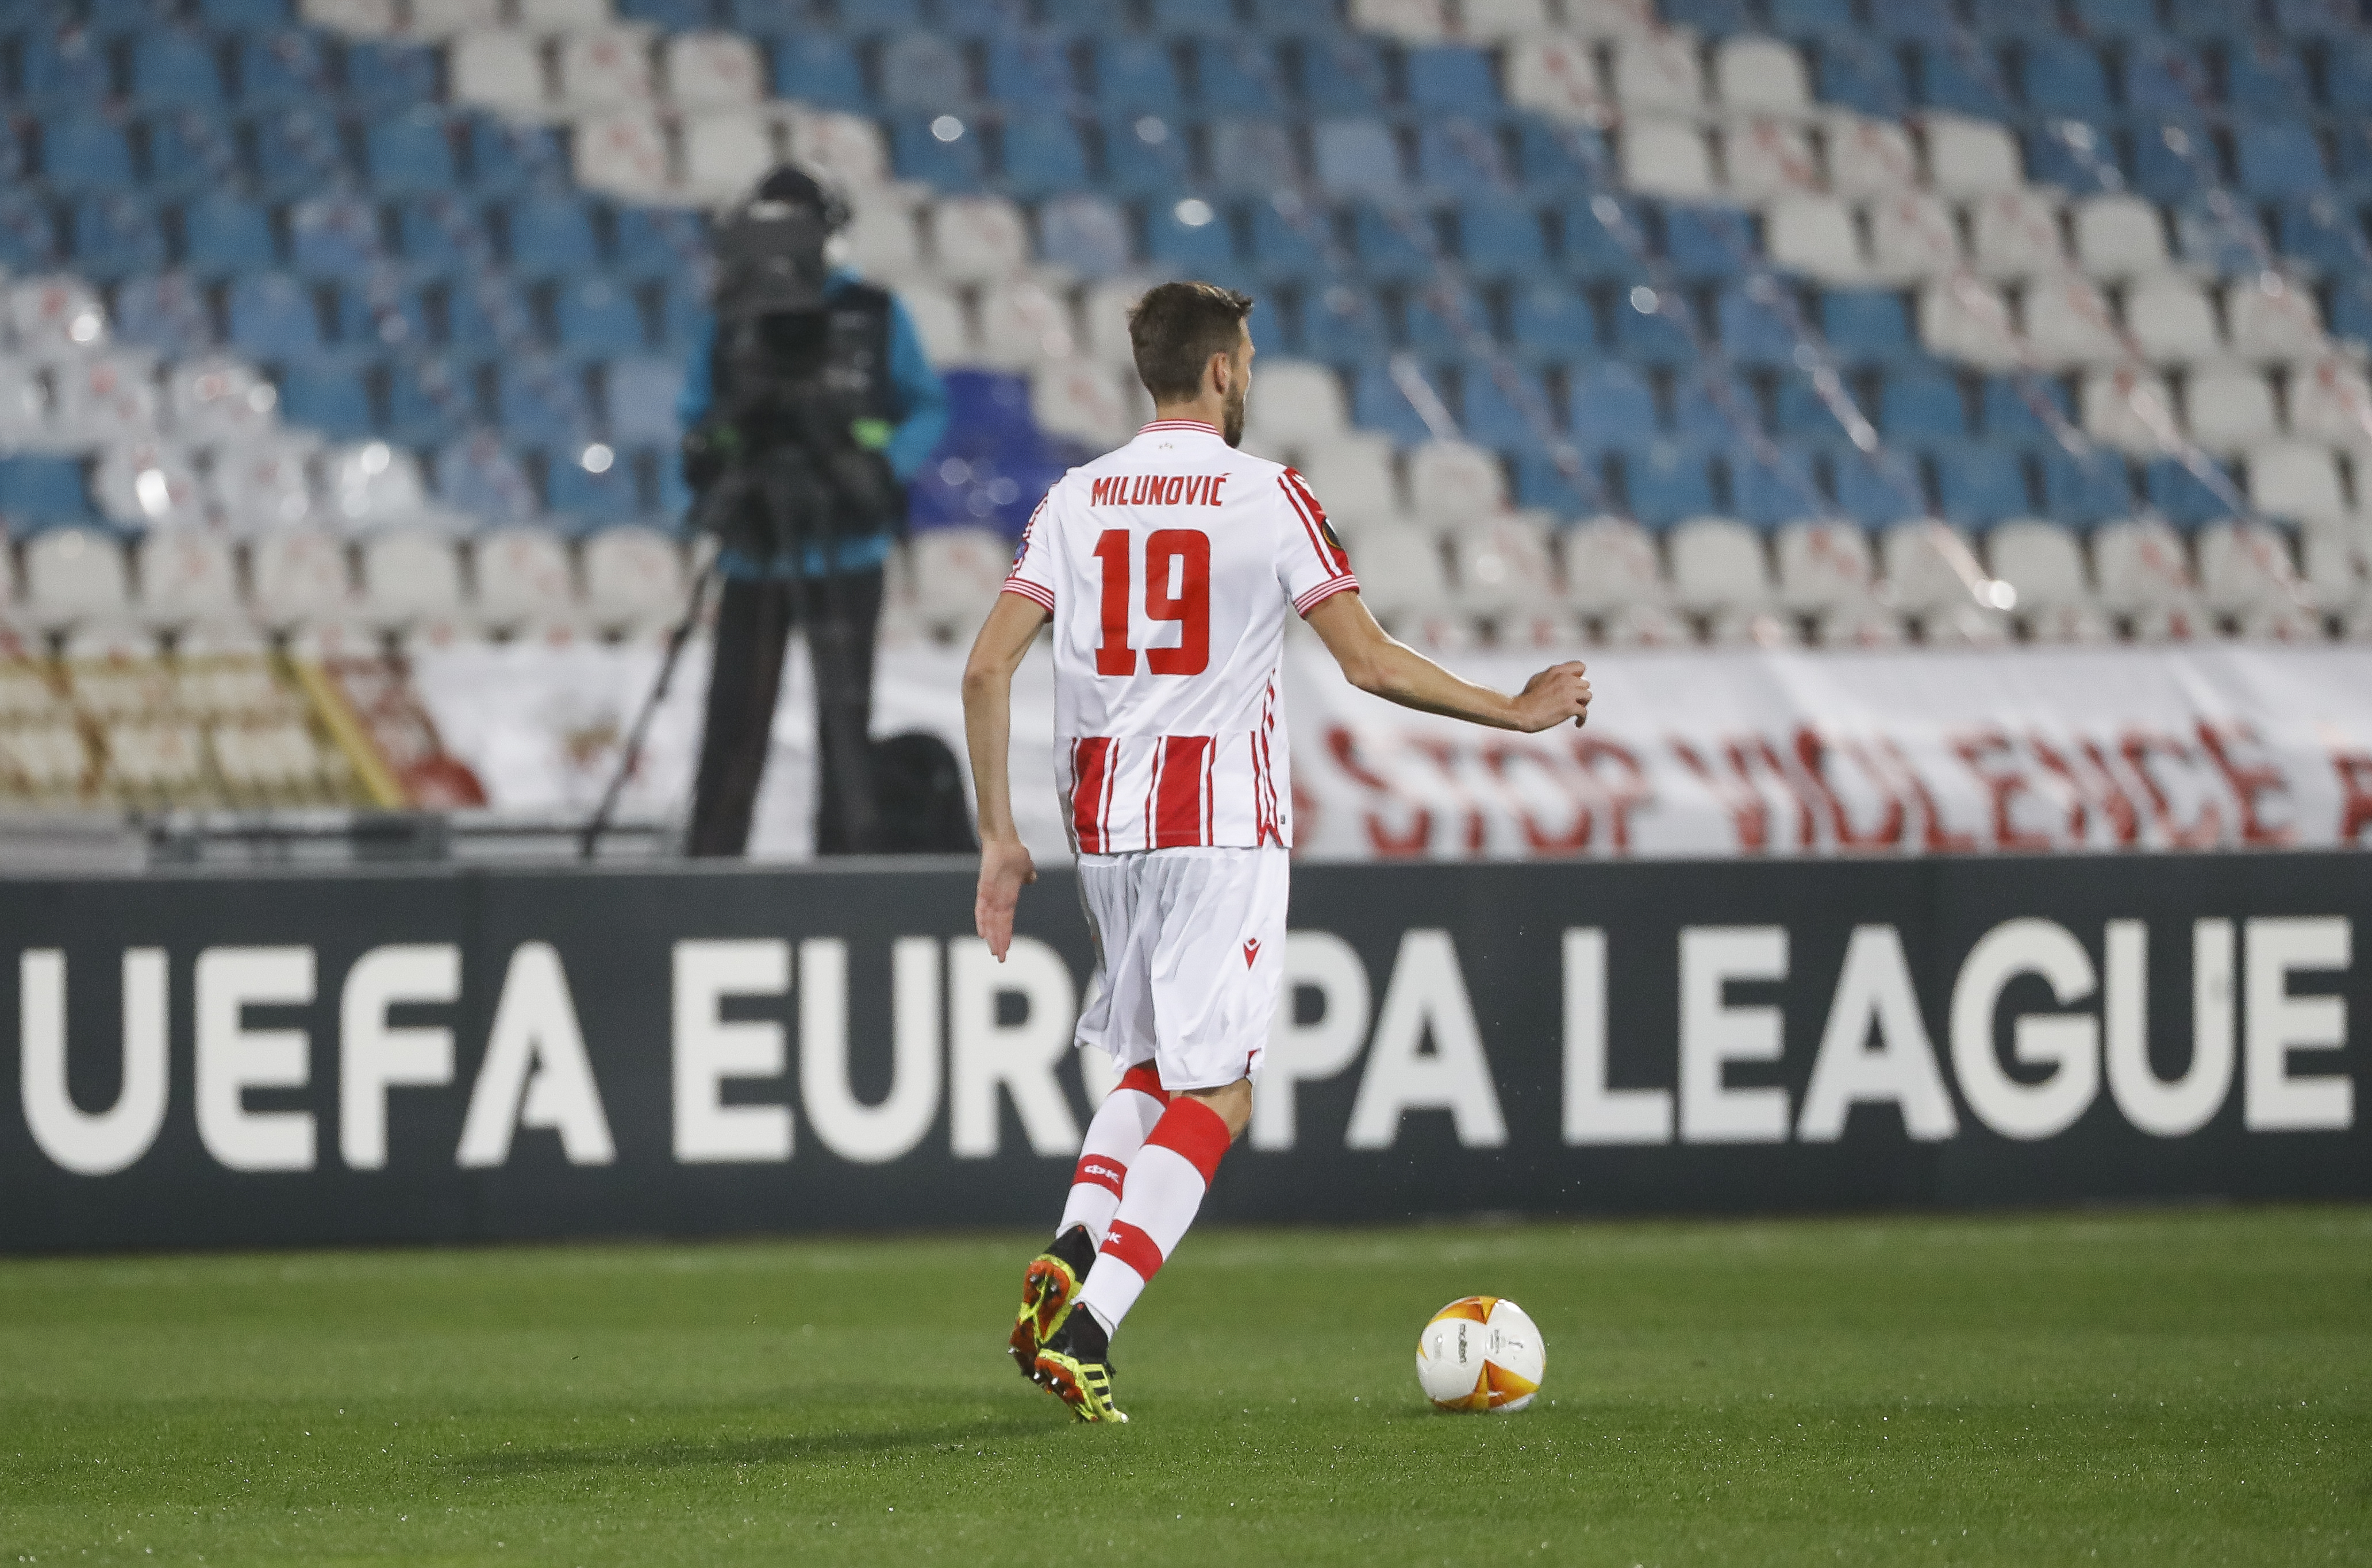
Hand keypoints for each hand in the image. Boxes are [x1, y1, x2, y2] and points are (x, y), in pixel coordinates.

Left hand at [974, 837, 1037, 960]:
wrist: (1004, 839)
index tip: (1006, 949)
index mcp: (1007, 897)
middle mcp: (997, 899)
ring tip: (993, 951)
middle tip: (999, 959)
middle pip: (998, 925)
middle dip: (999, 942)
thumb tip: (1031, 880)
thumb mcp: (1025, 868)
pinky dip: (981, 920)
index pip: (1006, 921)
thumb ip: (1027, 876)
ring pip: (989, 921)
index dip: (1006, 935)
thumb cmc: (1014, 852)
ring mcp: (990, 894)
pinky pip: (981, 907)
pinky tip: (982, 933)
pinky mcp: (984, 887)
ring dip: (992, 936)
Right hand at [1511, 661, 1591, 731]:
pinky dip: (1582, 719)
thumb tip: (1562, 677)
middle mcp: (1565, 679)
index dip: (1580, 676)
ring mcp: (1568, 693)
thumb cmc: (1526, 698)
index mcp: (1557, 671)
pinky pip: (1584, 712)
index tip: (1575, 685)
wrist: (1520, 712)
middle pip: (1586, 683)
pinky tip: (1577, 723)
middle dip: (1581, 692)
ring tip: (1575, 711)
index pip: (1580, 666)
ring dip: (1583, 704)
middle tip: (1574, 702)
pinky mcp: (1569, 707)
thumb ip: (1552, 676)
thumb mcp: (1538, 679)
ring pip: (1588, 696)